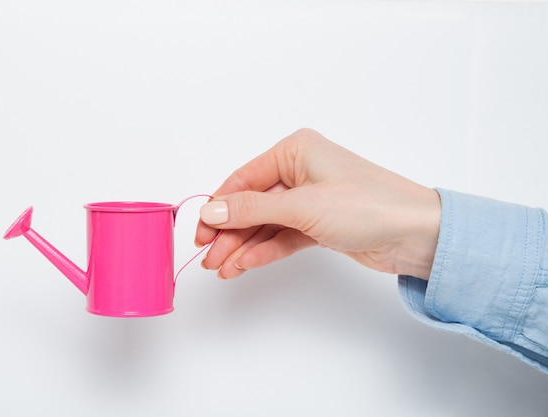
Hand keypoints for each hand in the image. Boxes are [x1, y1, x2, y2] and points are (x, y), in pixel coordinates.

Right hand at [195, 128, 440, 279]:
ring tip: (222, 269)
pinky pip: (283, 236)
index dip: (219, 207)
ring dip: (244, 246)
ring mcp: (310, 199)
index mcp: (295, 151)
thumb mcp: (302, 206)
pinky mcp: (319, 224)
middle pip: (252, 204)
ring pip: (266, 223)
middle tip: (209, 259)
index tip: (200, 233)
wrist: (416, 234)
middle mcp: (301, 171)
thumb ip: (252, 209)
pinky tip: (245, 265)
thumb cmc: (367, 205)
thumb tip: (210, 212)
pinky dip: (265, 250)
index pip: (244, 179)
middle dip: (230, 233)